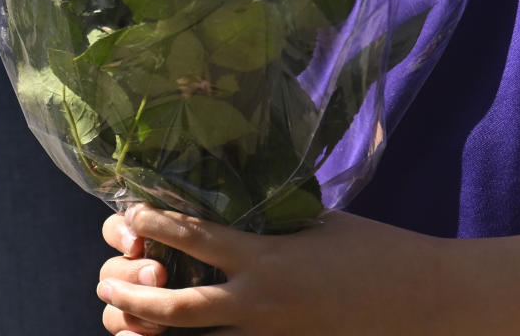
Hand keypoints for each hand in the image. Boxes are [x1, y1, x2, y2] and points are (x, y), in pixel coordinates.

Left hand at [98, 204, 462, 335]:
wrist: (414, 302)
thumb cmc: (371, 249)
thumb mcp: (317, 220)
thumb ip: (274, 217)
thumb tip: (241, 197)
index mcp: (266, 257)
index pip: (196, 237)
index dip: (156, 223)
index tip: (129, 210)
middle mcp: (256, 302)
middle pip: (174, 306)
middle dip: (132, 294)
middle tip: (104, 278)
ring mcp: (265, 335)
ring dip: (148, 328)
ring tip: (120, 315)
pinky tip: (171, 335)